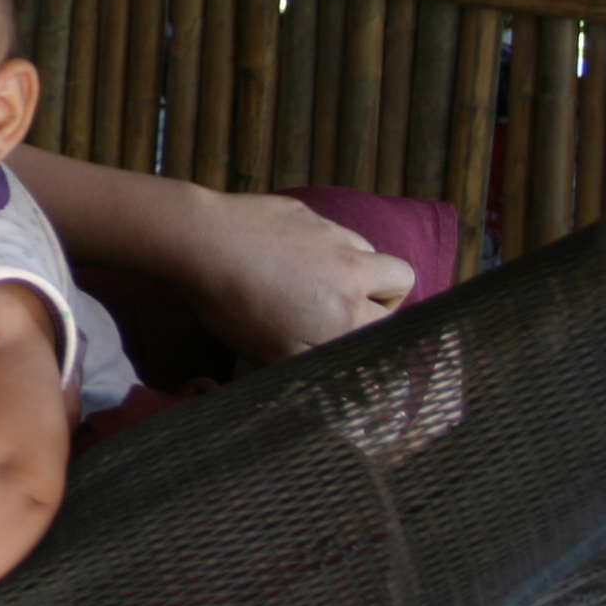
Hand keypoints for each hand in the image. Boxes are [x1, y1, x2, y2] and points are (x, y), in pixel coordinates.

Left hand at [183, 189, 413, 361]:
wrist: (203, 242)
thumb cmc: (235, 306)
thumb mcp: (275, 355)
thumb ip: (319, 370)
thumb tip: (355, 393)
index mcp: (347, 314)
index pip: (391, 330)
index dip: (379, 337)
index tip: (364, 339)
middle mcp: (352, 271)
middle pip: (402, 280)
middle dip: (385, 297)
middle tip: (352, 306)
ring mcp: (332, 235)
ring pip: (370, 250)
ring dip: (358, 266)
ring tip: (320, 279)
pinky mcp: (307, 212)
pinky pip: (331, 229)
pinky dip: (324, 243)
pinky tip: (289, 254)